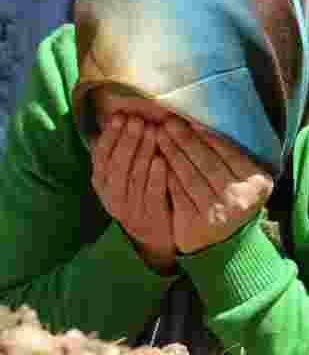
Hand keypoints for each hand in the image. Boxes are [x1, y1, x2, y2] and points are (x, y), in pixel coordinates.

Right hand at [91, 115, 175, 273]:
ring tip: (151, 131)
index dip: (110, 136)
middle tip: (138, 119)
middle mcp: (112, 196)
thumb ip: (121, 152)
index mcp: (102, 184)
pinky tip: (161, 160)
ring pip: (133, 177)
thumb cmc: (139, 196)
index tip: (120, 116)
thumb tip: (121, 115)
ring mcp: (130, 208)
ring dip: (142, 152)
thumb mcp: (122, 177)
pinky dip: (155, 177)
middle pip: (117, 165)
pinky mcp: (151, 217)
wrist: (153, 238)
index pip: (101, 157)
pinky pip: (151, 195)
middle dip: (127, 139)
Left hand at [156, 117, 272, 254]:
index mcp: (258, 184)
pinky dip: (165, 174)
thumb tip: (203, 125)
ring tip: (160, 135)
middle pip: (207, 162)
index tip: (189, 120)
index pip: (229, 153)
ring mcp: (218, 212)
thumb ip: (233, 158)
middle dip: (186, 139)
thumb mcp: (244, 181)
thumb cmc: (232, 201)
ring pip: (190, 175)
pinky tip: (156, 159)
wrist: (223, 244)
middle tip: (168, 122)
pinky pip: (177, 192)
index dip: (207, 135)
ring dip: (172, 152)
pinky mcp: (196, 222)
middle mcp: (241, 198)